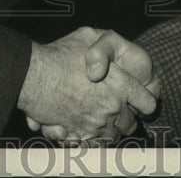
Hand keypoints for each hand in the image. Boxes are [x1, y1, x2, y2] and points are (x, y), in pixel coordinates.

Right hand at [17, 27, 157, 143]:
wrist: (32, 75)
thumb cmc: (59, 53)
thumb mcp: (88, 35)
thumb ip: (106, 47)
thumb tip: (114, 59)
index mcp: (121, 84)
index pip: (147, 102)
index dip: (145, 102)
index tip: (140, 102)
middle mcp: (112, 107)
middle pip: (130, 123)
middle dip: (125, 118)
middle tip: (117, 111)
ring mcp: (95, 124)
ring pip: (111, 136)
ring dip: (107, 130)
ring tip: (98, 119)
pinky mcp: (78, 134)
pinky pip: (92, 144)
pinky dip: (89, 138)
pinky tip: (82, 128)